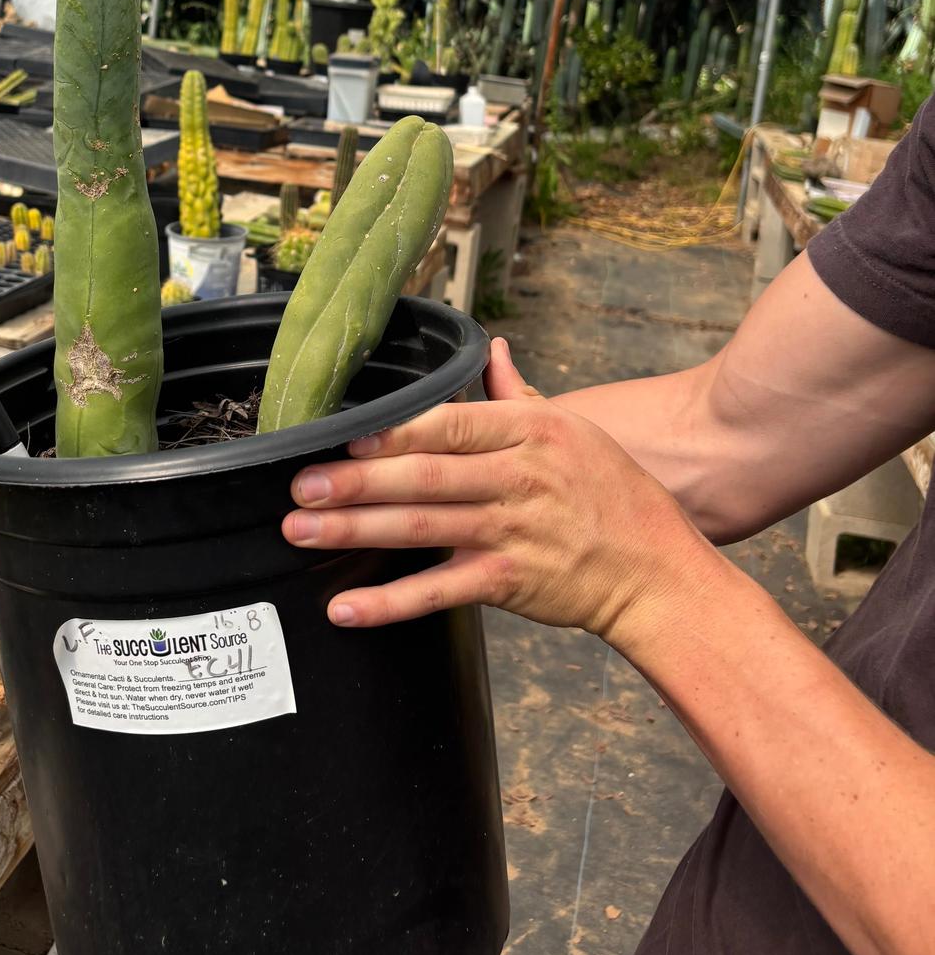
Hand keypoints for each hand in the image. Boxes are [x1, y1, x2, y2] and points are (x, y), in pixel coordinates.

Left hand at [283, 338, 720, 645]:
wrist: (654, 569)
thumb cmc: (610, 492)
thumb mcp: (571, 429)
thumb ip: (517, 393)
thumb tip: (491, 349)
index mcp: (528, 432)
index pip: (451, 424)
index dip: (396, 431)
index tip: (344, 436)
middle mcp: (518, 478)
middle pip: (426, 476)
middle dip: (357, 482)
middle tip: (301, 485)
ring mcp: (512, 532)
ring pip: (423, 529)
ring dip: (357, 531)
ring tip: (303, 530)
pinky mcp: (509, 583)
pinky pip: (439, 592)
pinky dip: (390, 603)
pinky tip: (346, 606)